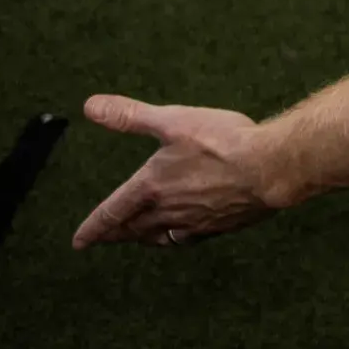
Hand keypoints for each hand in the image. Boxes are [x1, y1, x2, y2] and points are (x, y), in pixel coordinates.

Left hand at [71, 94, 285, 247]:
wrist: (270, 168)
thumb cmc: (221, 142)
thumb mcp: (173, 121)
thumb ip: (131, 116)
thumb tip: (91, 106)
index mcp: (150, 188)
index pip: (111, 212)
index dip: (92, 227)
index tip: (78, 241)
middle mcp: (168, 211)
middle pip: (133, 231)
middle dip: (114, 235)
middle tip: (101, 240)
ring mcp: (195, 222)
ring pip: (160, 238)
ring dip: (143, 238)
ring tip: (138, 237)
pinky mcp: (220, 226)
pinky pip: (189, 238)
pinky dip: (177, 238)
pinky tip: (183, 232)